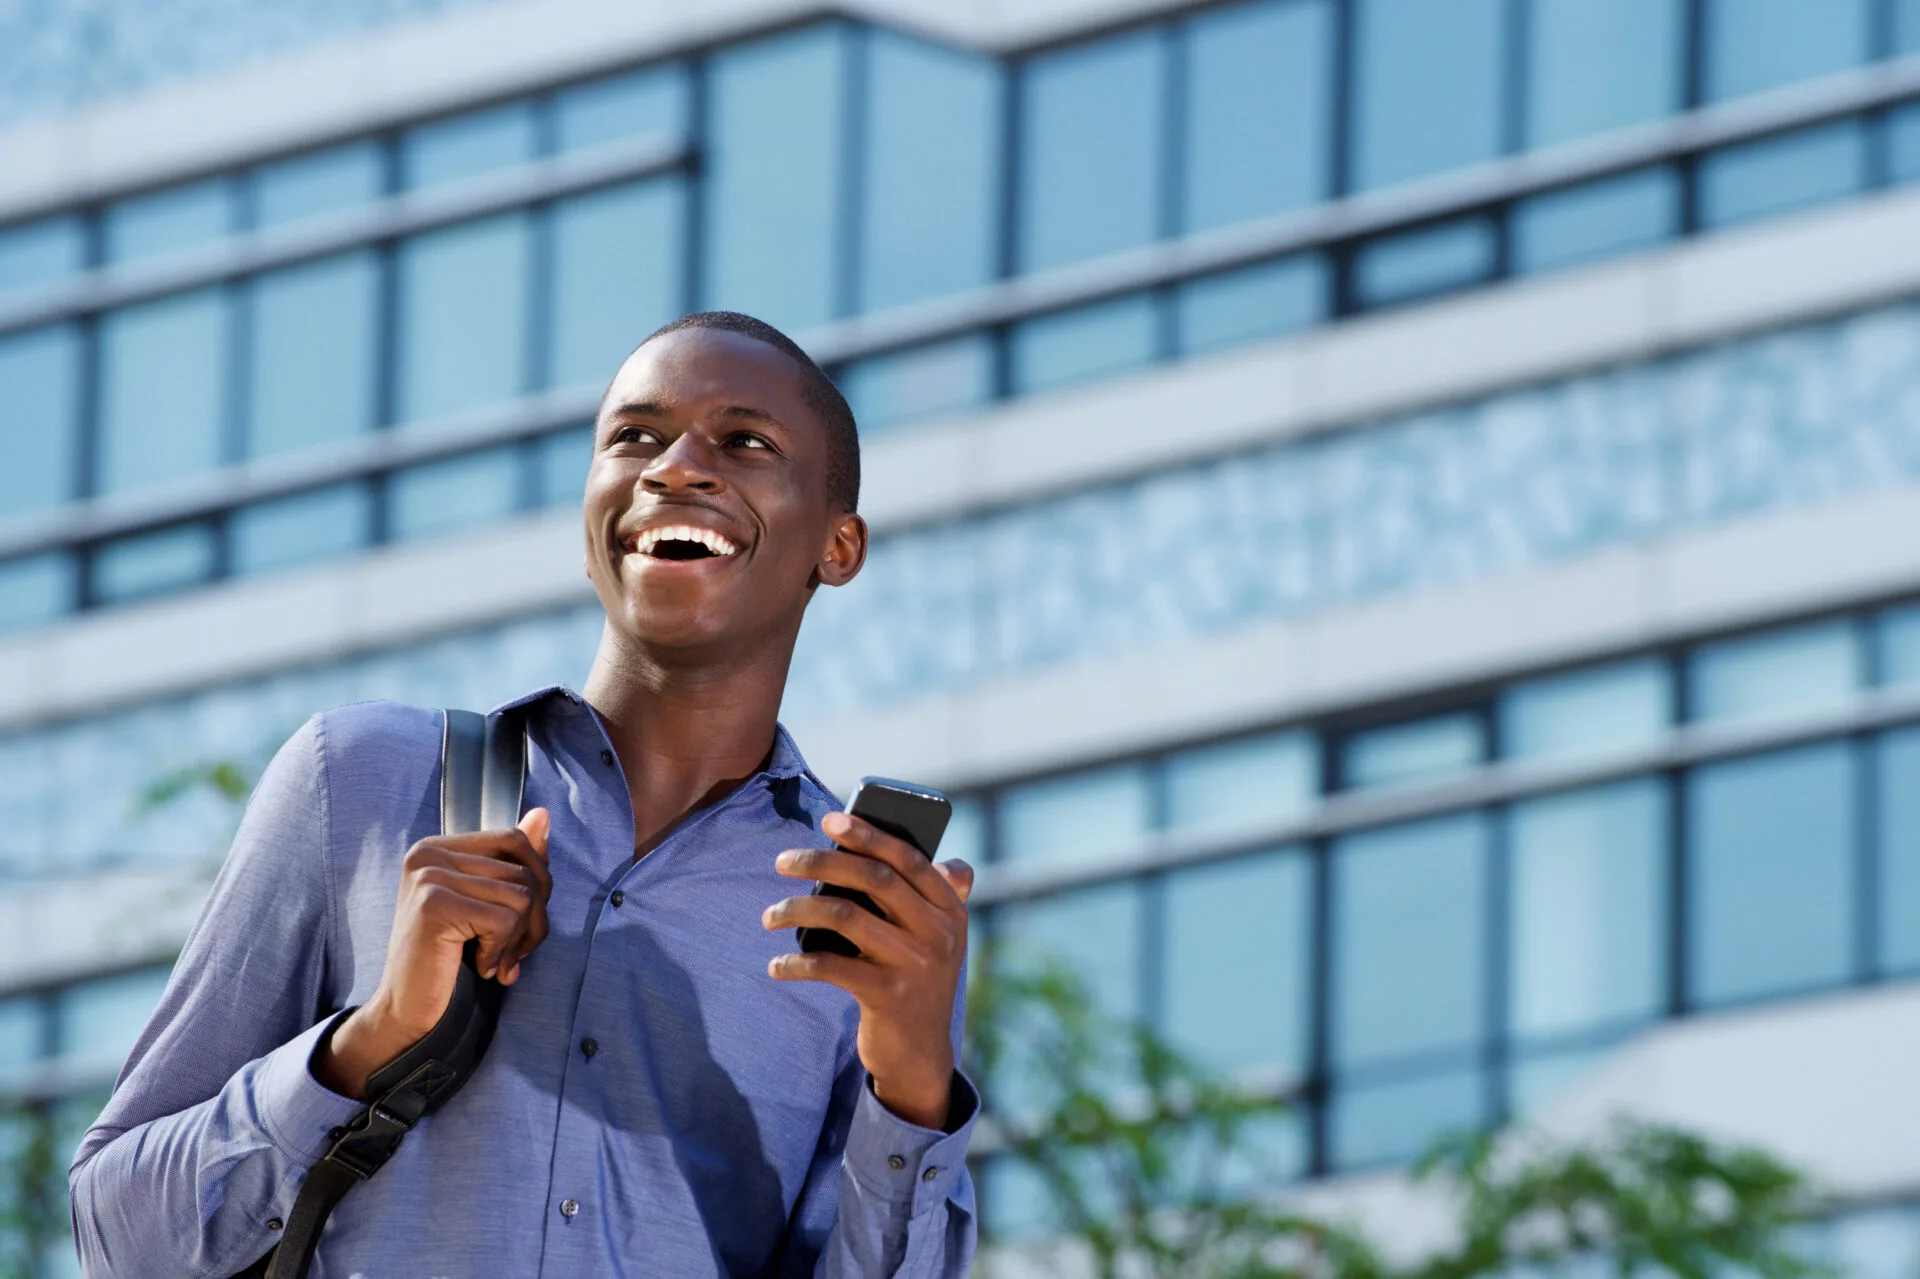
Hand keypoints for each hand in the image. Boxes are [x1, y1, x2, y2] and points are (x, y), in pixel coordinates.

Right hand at [315, 808, 551, 1099]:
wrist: (407, 1011)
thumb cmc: (449, 959)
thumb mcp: (487, 905)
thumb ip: (512, 862)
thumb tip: (543, 814)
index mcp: (438, 846)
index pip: (515, 840)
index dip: (536, 884)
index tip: (521, 923)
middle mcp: (428, 853)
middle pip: (524, 870)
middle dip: (534, 918)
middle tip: (514, 952)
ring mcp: (428, 876)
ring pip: (521, 897)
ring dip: (519, 941)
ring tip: (496, 961)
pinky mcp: (433, 905)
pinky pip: (505, 920)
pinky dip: (502, 952)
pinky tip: (480, 967)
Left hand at [762, 812, 973, 1129]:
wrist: (921, 1056)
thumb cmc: (916, 982)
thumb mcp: (936, 938)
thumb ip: (932, 895)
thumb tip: (925, 851)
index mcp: (951, 909)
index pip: (908, 858)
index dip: (868, 834)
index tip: (829, 820)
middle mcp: (939, 933)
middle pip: (873, 878)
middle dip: (821, 861)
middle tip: (782, 861)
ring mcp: (914, 964)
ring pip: (844, 915)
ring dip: (798, 909)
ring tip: (769, 916)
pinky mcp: (887, 996)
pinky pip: (830, 965)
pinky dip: (796, 963)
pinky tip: (777, 966)